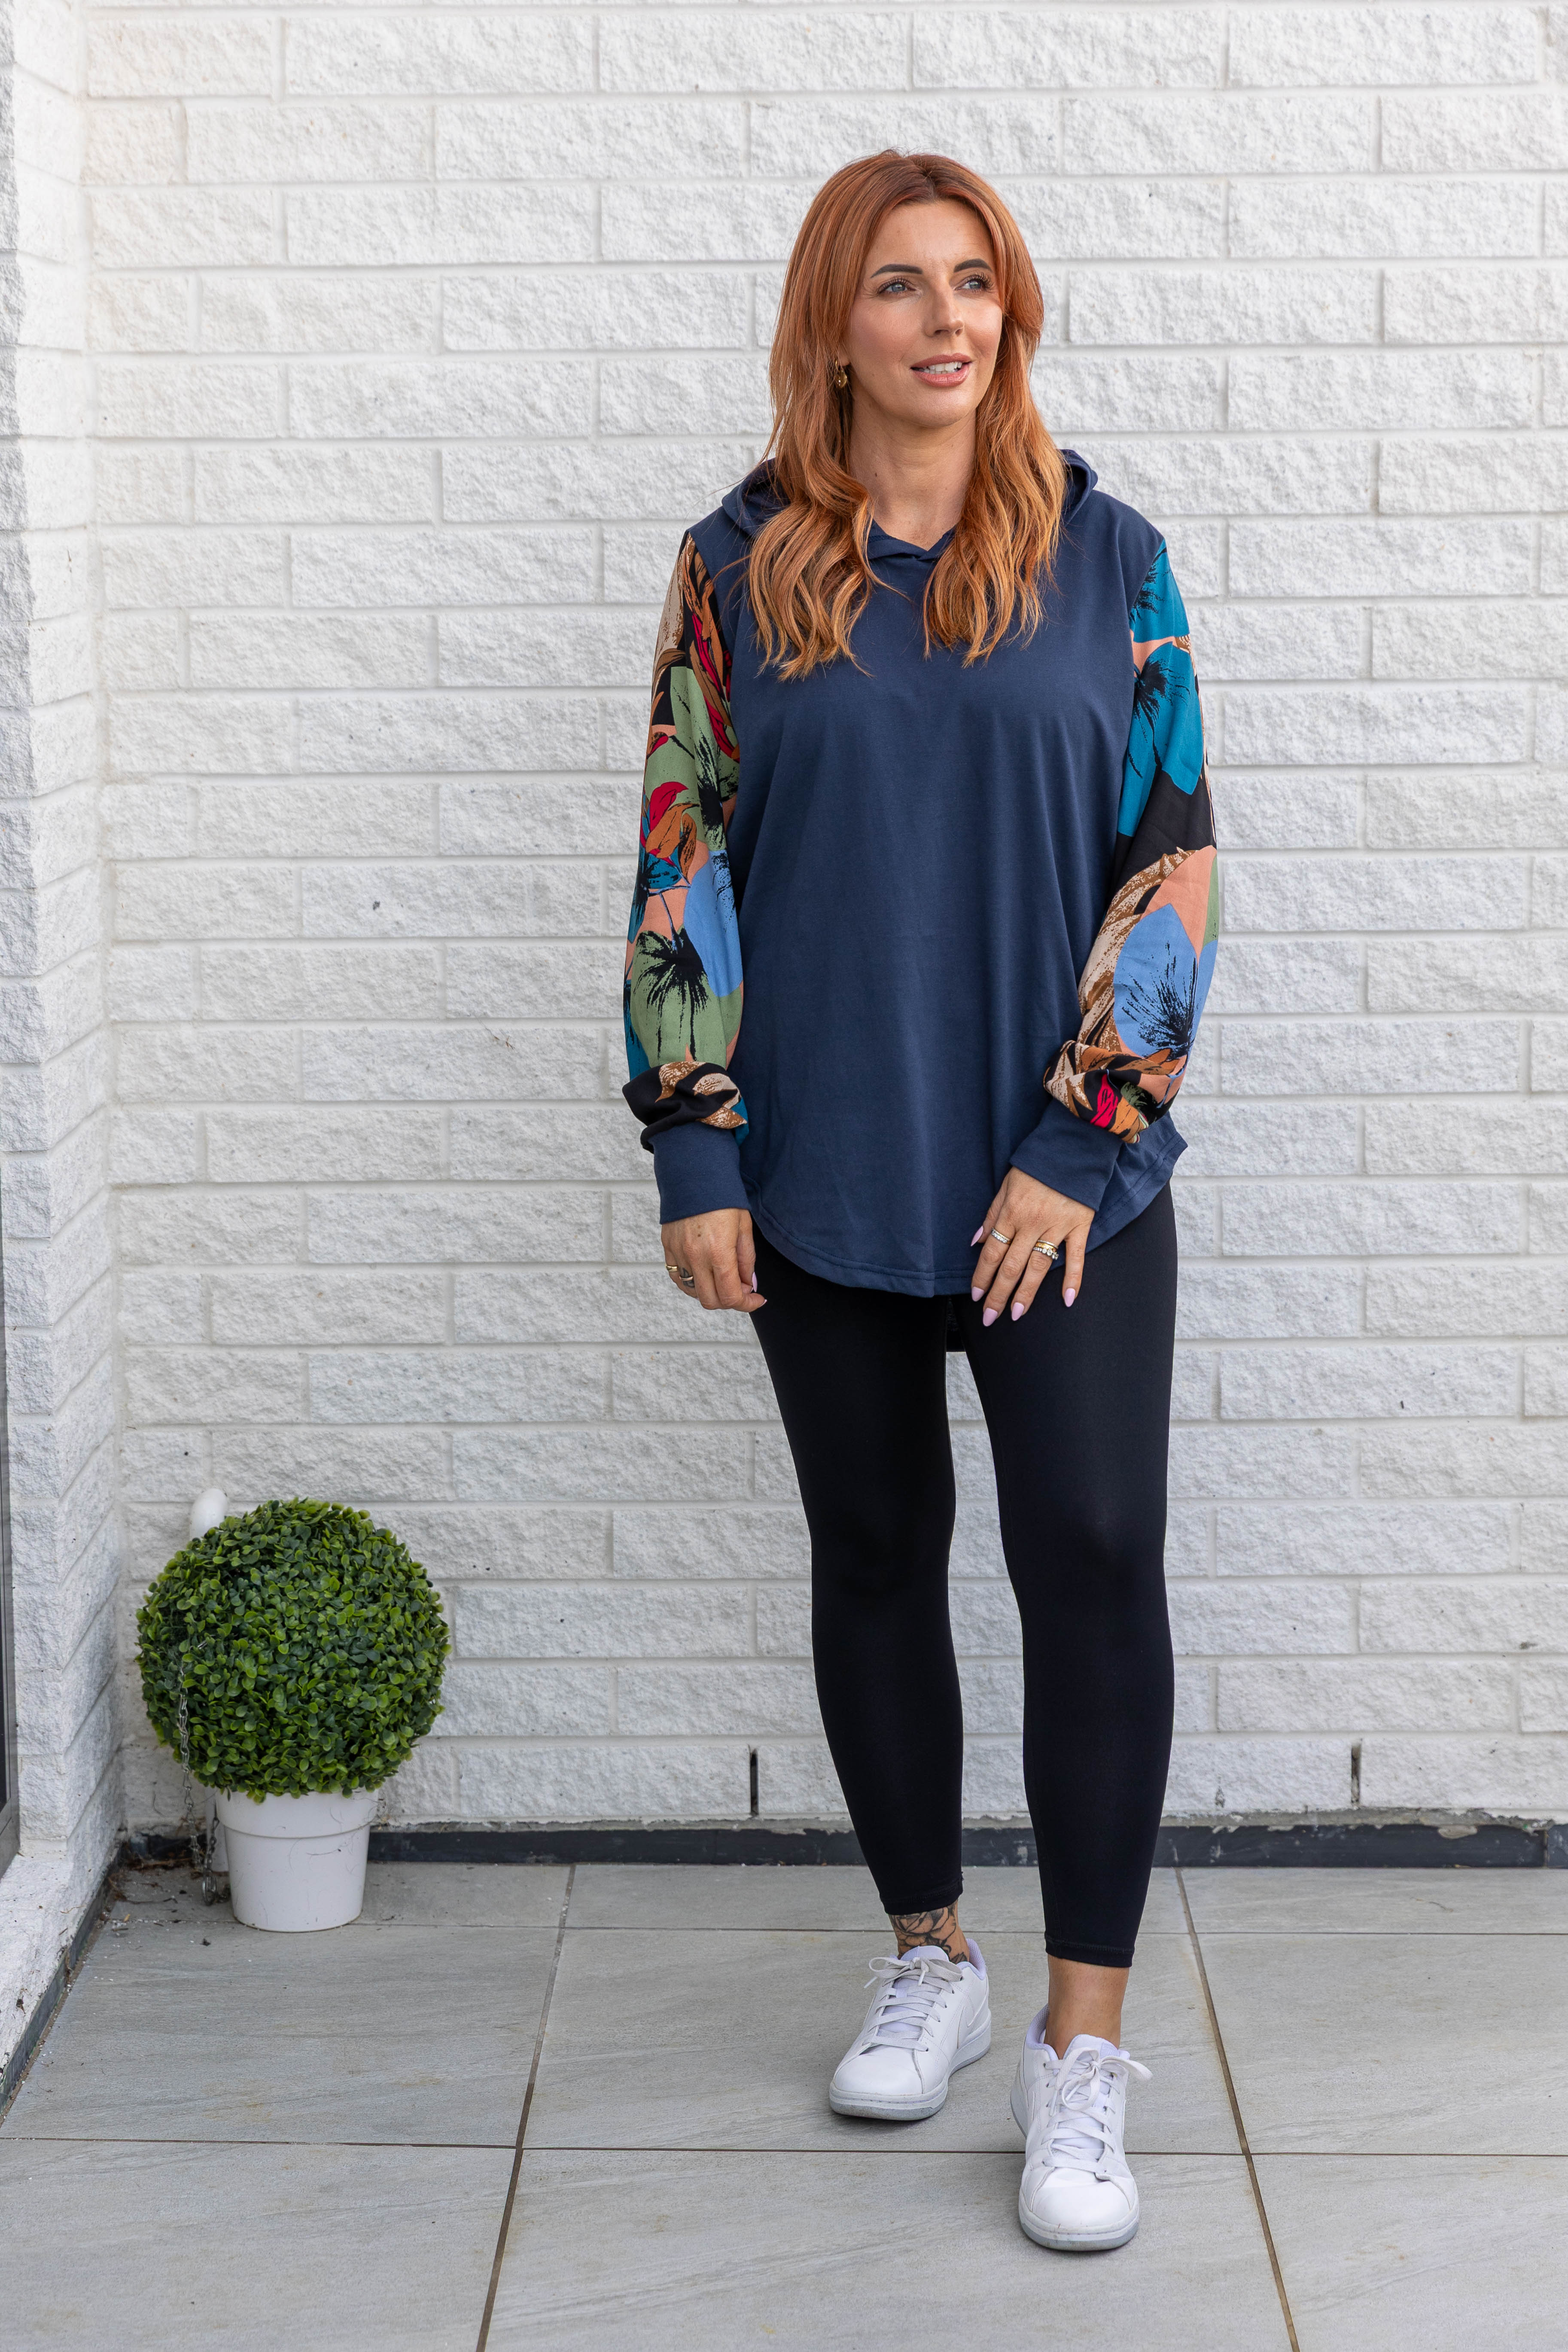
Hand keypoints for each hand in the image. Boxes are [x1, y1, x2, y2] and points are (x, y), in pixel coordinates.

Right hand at [661, 1207, 764, 1313]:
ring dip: (711, 1292)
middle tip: (741, 1288)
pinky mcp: (667, 1248)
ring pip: (693, 1292)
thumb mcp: (744, 1228)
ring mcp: (678, 1253)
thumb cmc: (722, 1197)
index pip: (731, 1296)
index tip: (756, 1299)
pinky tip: (704, 1274)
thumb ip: (747, 1260)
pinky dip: (692, 1283)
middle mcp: (695, 1257)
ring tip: (722, 1278)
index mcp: (718, 1252)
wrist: (695, 1174)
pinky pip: (677, 1278)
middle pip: (711, 1300)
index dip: (747, 1304)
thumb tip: (748, 1284)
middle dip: (730, 1301)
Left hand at [969, 1170, 1092, 1321]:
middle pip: (1011, 1266)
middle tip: (991, 1318)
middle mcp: (1031, 1223)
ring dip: (1027, 1293)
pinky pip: (1077, 1257)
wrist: (1073, 1146)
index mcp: (1011, 1213)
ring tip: (1017, 1314)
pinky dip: (1074, 1279)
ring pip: (1038, 1267)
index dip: (982, 1277)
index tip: (976, 1296)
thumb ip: (992, 1214)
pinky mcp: (1080, 1226)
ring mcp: (1057, 1226)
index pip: (991, 1252)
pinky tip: (1068, 1300)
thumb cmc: (1036, 1165)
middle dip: (998, 1295)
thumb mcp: (1006, 1184)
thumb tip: (976, 1241)